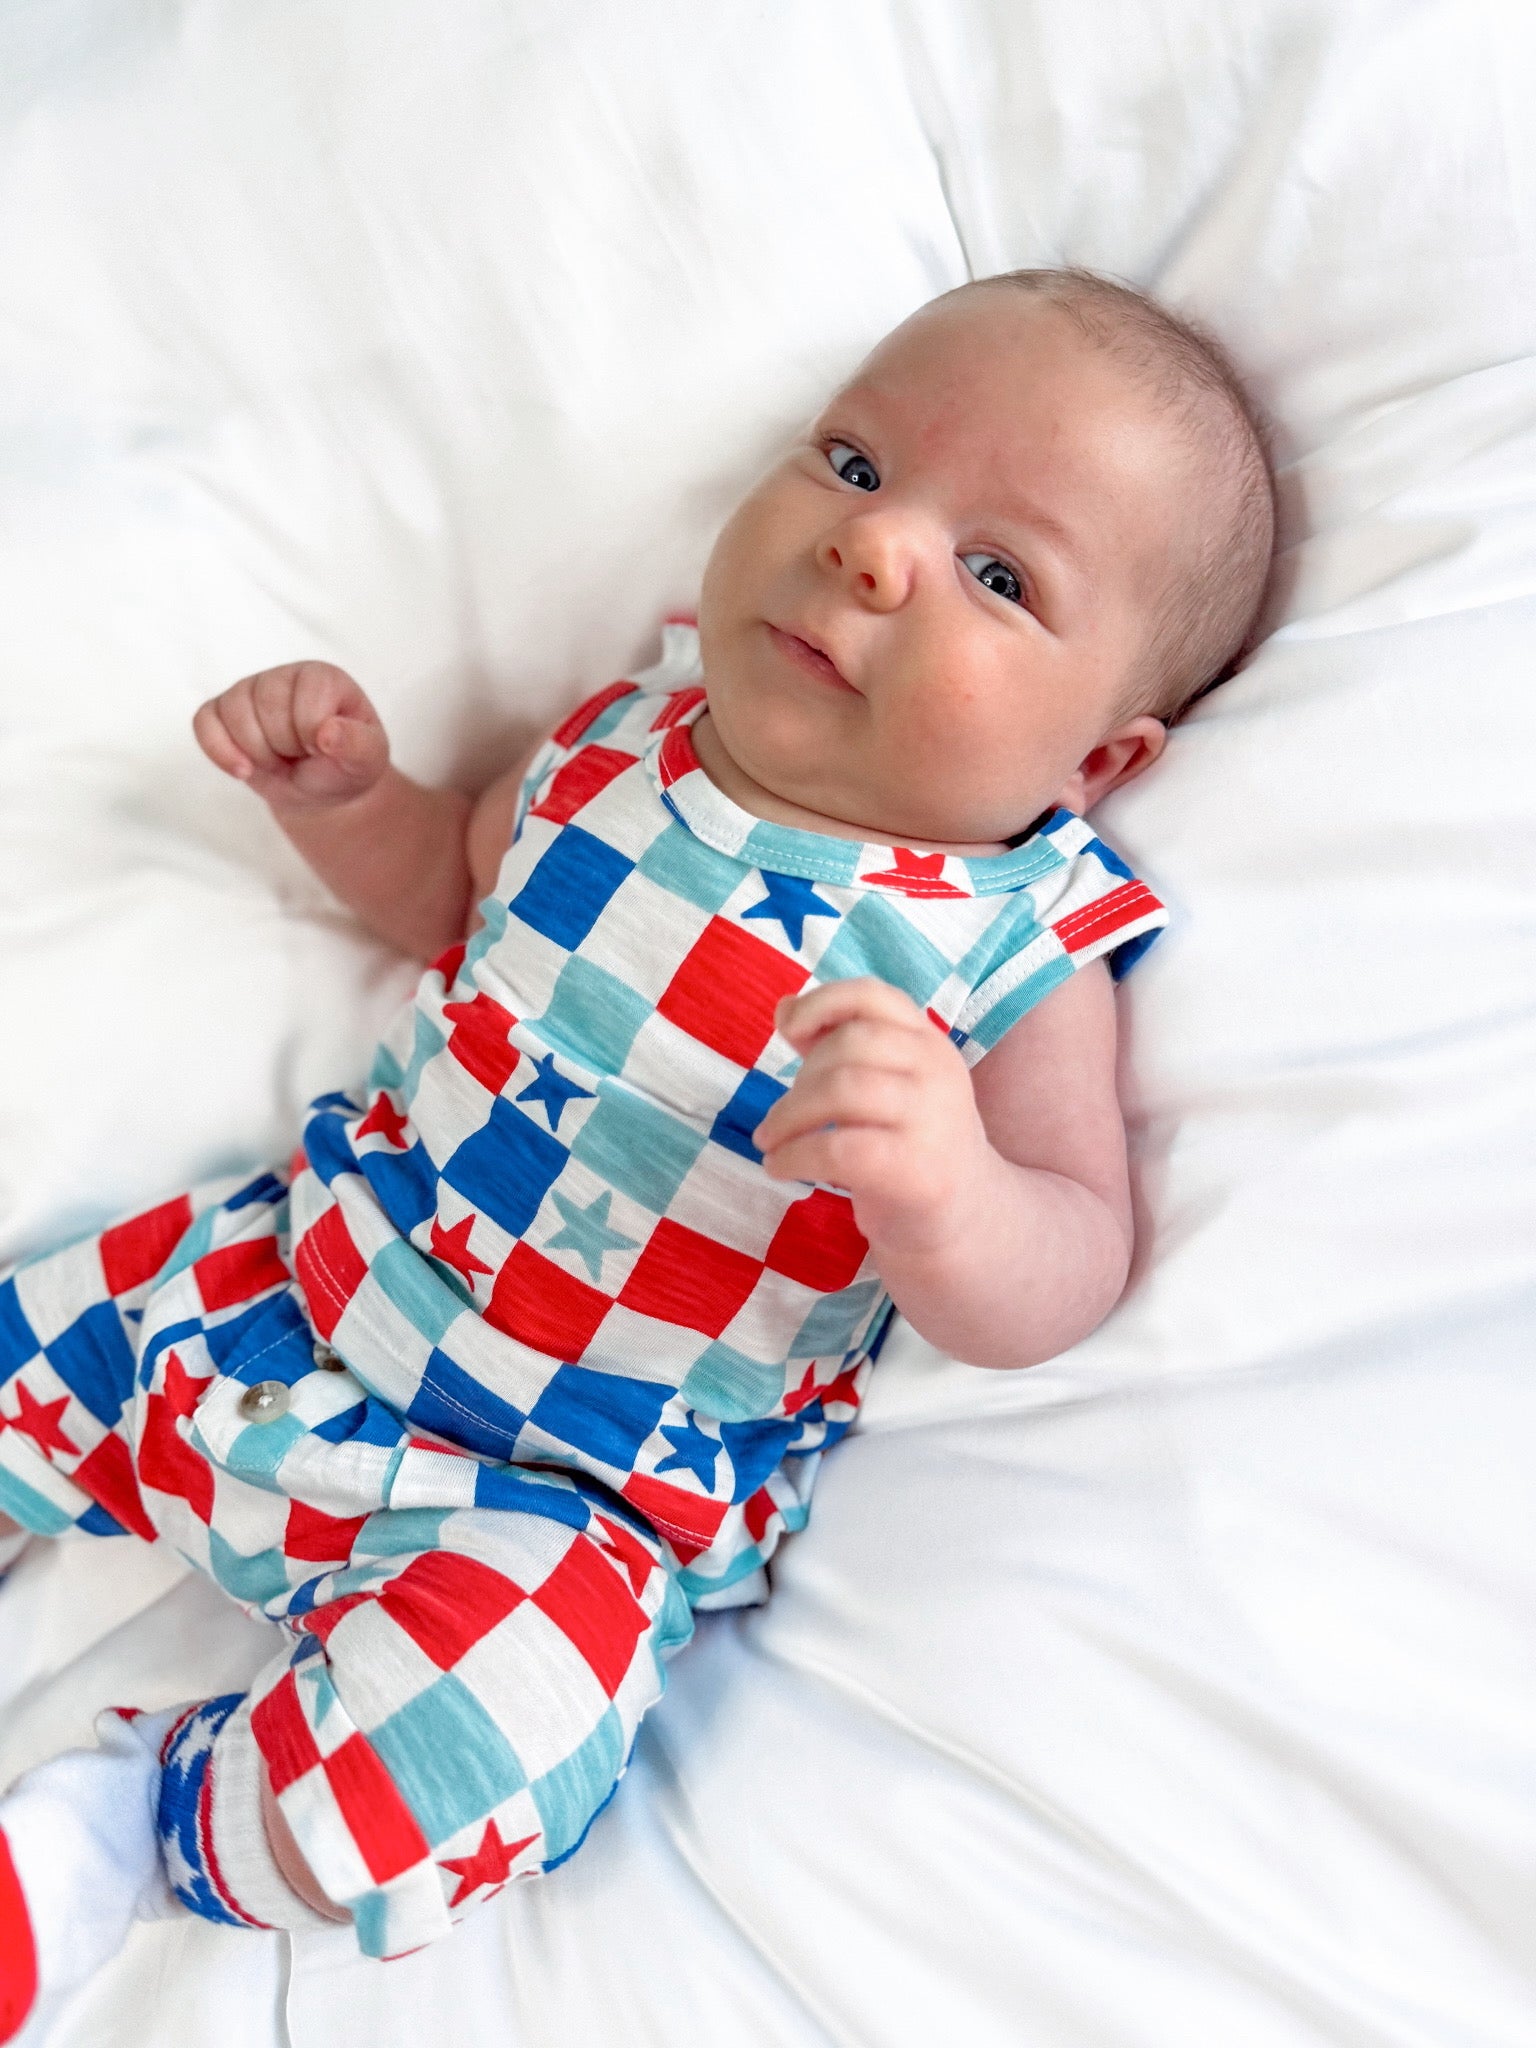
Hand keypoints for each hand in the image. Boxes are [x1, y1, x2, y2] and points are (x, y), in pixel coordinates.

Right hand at [193, 661, 389, 811]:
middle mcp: (284, 676)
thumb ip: (359, 746)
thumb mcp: (368, 761)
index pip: (306, 702)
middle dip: (284, 747)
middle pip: (266, 707)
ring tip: (279, 759)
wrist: (321, 790)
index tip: (324, 748)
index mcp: (323, 678)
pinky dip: (220, 751)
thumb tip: (329, 732)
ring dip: (257, 753)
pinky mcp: (222, 712)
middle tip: (301, 756)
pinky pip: (204, 722)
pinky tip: (244, 771)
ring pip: (234, 714)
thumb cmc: (346, 766)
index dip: (312, 737)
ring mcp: (250, 691)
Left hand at [753, 977, 990, 1253]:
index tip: (789, 1030)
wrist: (965, 1217)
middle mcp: (937, 1071)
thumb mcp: (885, 1085)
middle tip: (780, 1117)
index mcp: (929, 1042)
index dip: (824, 1001)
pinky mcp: (916, 1170)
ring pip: (843, 1089)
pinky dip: (795, 1156)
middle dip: (800, 1078)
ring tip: (769, 1140)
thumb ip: (837, 1044)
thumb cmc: (910, 1142)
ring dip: (788, 1115)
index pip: (875, 996)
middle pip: (851, 1043)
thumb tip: (784, 1008)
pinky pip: (839, 1149)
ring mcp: (932, 1119)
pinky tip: (779, 1168)